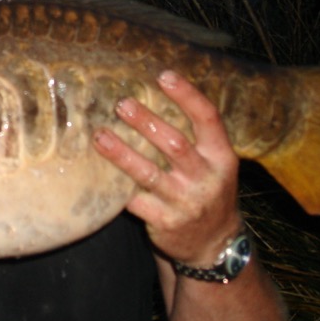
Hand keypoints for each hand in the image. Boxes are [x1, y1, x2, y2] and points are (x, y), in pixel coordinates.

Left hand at [93, 71, 242, 265]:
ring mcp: (186, 202)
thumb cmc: (208, 190)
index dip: (187, 95)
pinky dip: (117, 186)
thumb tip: (156, 94)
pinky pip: (136, 201)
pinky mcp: (165, 222)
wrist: (215, 245)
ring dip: (122, 153)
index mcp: (221, 157)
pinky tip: (98, 172)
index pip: (208, 119)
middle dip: (147, 122)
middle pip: (175, 144)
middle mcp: (206, 178)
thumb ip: (194, 136)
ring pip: (149, 173)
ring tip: (100, 136)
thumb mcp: (214, 163)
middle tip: (122, 103)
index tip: (163, 76)